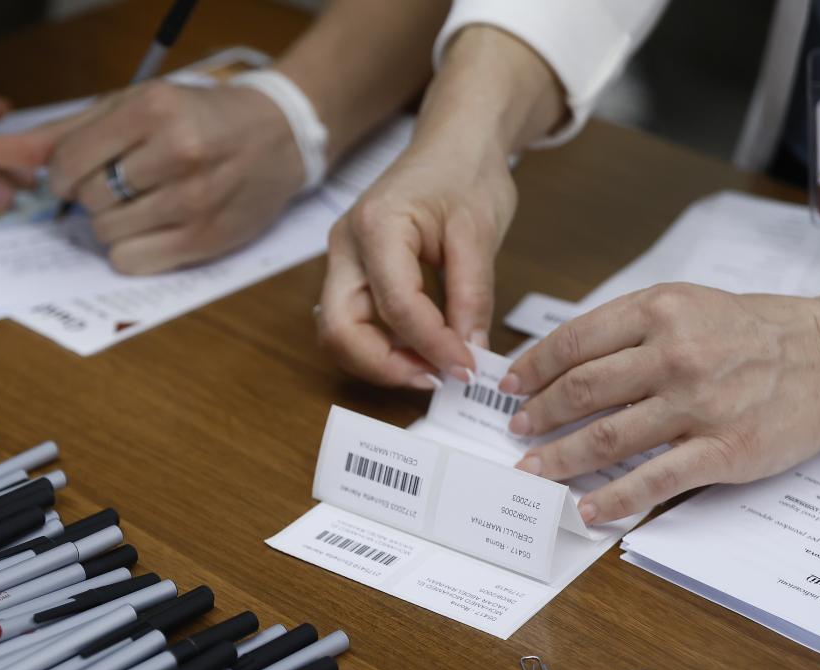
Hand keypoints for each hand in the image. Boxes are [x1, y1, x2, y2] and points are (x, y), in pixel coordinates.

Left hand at [0, 80, 305, 273]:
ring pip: (107, 233)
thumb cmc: (196, 117)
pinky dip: (129, 249)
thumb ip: (62, 133)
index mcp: (154, 110)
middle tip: (118, 182)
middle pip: (89, 198)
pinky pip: (131, 262)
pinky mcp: (205, 240)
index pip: (70, 161)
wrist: (278, 136)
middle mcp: (178, 153)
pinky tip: (150, 227)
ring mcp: (195, 201)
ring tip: (138, 202)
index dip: (61, 174)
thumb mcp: (131, 107)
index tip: (76, 171)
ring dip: (110, 223)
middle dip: (91, 195)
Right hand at [316, 133, 514, 388]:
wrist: (455, 141)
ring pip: (339, 332)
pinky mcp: (353, 271)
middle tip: (435, 378)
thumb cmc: (466, 172)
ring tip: (431, 368)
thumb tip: (469, 353)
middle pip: (340, 329)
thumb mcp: (480, 233)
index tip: (467, 368)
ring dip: (380, 361)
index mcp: (376, 226)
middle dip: (385, 365)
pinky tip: (421, 350)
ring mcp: (343, 260)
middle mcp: (346, 246)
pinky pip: (354, 322)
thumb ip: (472, 297)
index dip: (432, 345)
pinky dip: (382, 346)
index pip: (396, 305)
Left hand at [501, 285, 819, 523]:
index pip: (574, 342)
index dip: (533, 368)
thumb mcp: (687, 305)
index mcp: (660, 312)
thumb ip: (628, 328)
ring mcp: (698, 405)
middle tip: (516, 431)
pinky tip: (586, 508)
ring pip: (607, 437)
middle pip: (582, 390)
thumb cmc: (752, 332)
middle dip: (538, 414)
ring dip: (560, 458)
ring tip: (533, 470)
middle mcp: (675, 355)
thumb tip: (563, 359)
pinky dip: (613, 499)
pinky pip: (654, 480)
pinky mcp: (723, 449)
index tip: (510, 387)